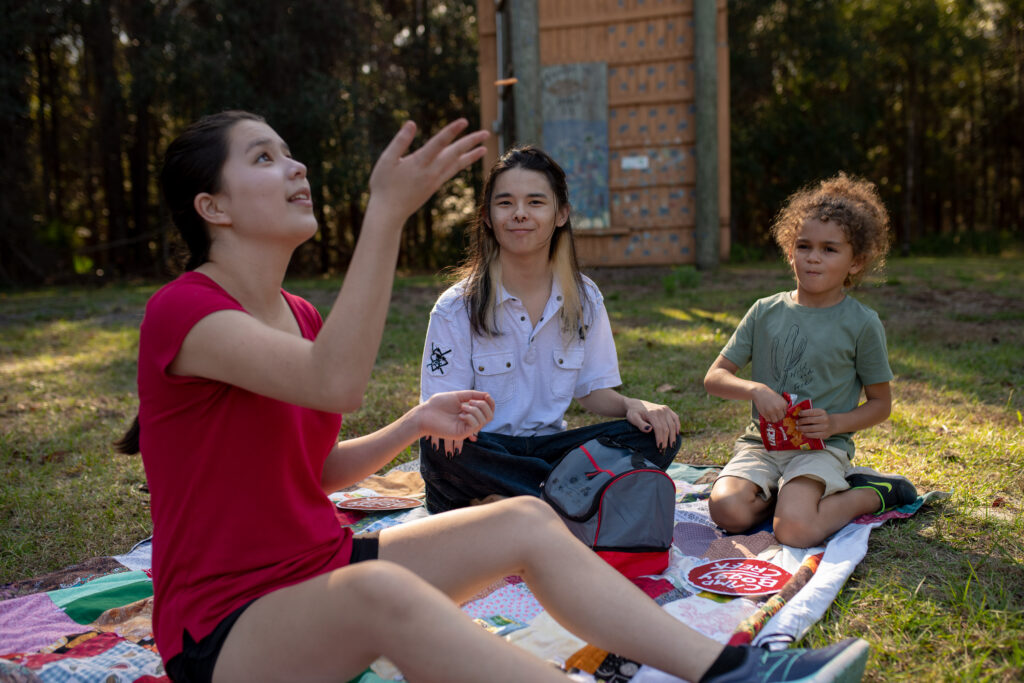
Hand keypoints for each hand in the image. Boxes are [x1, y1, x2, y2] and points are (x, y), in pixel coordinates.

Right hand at [368, 119, 488, 223]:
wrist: (388, 213)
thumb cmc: (383, 185)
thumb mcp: (386, 160)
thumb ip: (400, 141)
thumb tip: (411, 123)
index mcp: (419, 163)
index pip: (439, 143)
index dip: (451, 131)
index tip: (464, 121)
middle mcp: (431, 172)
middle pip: (454, 154)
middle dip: (471, 142)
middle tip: (486, 133)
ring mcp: (434, 181)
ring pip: (456, 165)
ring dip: (471, 156)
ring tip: (484, 148)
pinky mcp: (434, 187)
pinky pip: (451, 173)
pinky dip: (461, 165)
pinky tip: (466, 160)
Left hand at [417, 390, 494, 455]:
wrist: (424, 414)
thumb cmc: (438, 404)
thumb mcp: (457, 395)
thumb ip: (472, 395)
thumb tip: (487, 395)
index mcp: (470, 412)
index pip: (488, 410)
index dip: (491, 403)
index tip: (486, 396)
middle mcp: (470, 421)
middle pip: (490, 416)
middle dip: (483, 406)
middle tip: (469, 402)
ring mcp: (466, 429)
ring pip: (484, 420)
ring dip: (475, 410)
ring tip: (462, 407)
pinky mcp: (462, 434)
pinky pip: (475, 425)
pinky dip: (470, 417)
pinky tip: (460, 415)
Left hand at [624, 398, 679, 451]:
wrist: (635, 405)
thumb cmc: (633, 413)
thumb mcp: (633, 418)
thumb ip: (640, 424)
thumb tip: (649, 429)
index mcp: (652, 413)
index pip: (659, 428)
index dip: (660, 439)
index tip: (660, 448)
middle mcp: (660, 410)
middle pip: (666, 428)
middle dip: (666, 440)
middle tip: (664, 451)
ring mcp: (665, 409)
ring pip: (672, 424)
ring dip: (673, 436)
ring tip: (672, 446)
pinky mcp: (667, 409)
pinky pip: (675, 418)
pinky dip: (677, 426)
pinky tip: (677, 434)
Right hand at [751, 384, 787, 422]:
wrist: (760, 392)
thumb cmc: (770, 395)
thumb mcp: (779, 399)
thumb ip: (782, 406)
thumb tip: (783, 414)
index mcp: (784, 404)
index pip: (785, 414)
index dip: (781, 413)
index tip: (778, 412)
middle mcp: (779, 408)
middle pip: (781, 418)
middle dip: (778, 417)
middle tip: (774, 415)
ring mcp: (772, 412)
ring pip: (775, 420)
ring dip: (773, 419)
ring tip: (770, 415)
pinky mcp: (765, 414)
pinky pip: (768, 420)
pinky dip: (767, 418)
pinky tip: (766, 414)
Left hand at [795, 408, 833, 440]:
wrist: (834, 425)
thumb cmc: (822, 418)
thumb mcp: (818, 413)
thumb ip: (810, 413)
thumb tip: (798, 415)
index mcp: (822, 412)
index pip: (811, 412)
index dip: (803, 413)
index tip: (798, 414)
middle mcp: (825, 419)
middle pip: (810, 420)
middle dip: (801, 421)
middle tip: (796, 422)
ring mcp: (825, 428)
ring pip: (810, 428)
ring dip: (802, 428)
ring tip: (797, 428)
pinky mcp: (824, 435)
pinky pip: (813, 435)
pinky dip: (807, 434)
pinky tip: (803, 433)